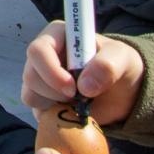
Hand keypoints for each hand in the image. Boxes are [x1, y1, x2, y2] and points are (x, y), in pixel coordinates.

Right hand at [21, 22, 144, 125]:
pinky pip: (38, 112)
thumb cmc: (119, 64)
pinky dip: (55, 117)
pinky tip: (73, 111)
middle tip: (79, 98)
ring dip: (55, 105)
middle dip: (54, 92)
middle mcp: (43, 56)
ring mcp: (40, 79)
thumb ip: (108, 65)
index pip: (38, 50)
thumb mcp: (122, 58)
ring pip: (30, 96)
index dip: (51, 71)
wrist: (122, 90)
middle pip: (31, 75)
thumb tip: (84, 86)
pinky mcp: (42, 100)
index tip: (73, 88)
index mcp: (57, 36)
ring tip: (78, 102)